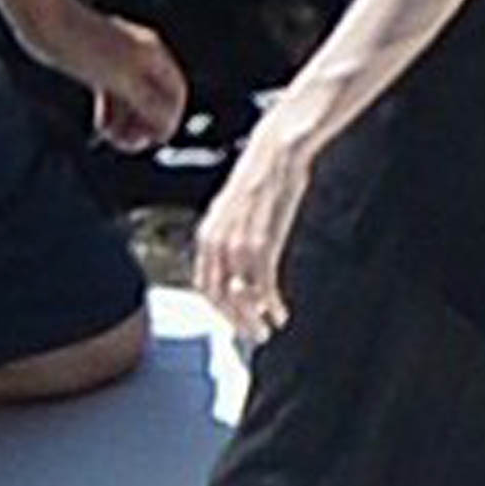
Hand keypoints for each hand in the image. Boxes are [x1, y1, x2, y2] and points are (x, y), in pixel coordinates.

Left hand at [26, 0, 187, 152]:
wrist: (44, 19)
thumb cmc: (84, 45)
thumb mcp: (122, 80)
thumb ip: (149, 105)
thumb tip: (167, 127)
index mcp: (153, 54)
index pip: (175, 92)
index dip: (171, 118)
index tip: (156, 139)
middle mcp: (140, 57)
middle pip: (154, 99)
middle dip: (145, 124)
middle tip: (131, 145)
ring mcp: (118, 62)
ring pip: (132, 100)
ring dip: (126, 123)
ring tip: (113, 140)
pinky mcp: (97, 67)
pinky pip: (113, 96)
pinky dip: (111, 113)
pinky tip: (102, 128)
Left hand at [194, 120, 311, 342]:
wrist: (276, 151)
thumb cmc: (262, 174)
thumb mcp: (237, 207)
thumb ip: (233, 234)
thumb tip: (239, 261)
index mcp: (208, 233)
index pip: (204, 284)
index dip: (219, 308)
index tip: (236, 320)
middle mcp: (217, 241)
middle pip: (218, 296)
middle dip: (236, 320)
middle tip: (254, 334)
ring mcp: (238, 243)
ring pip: (239, 296)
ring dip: (253, 318)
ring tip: (268, 328)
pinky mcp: (262, 242)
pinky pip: (262, 285)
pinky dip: (270, 304)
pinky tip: (280, 312)